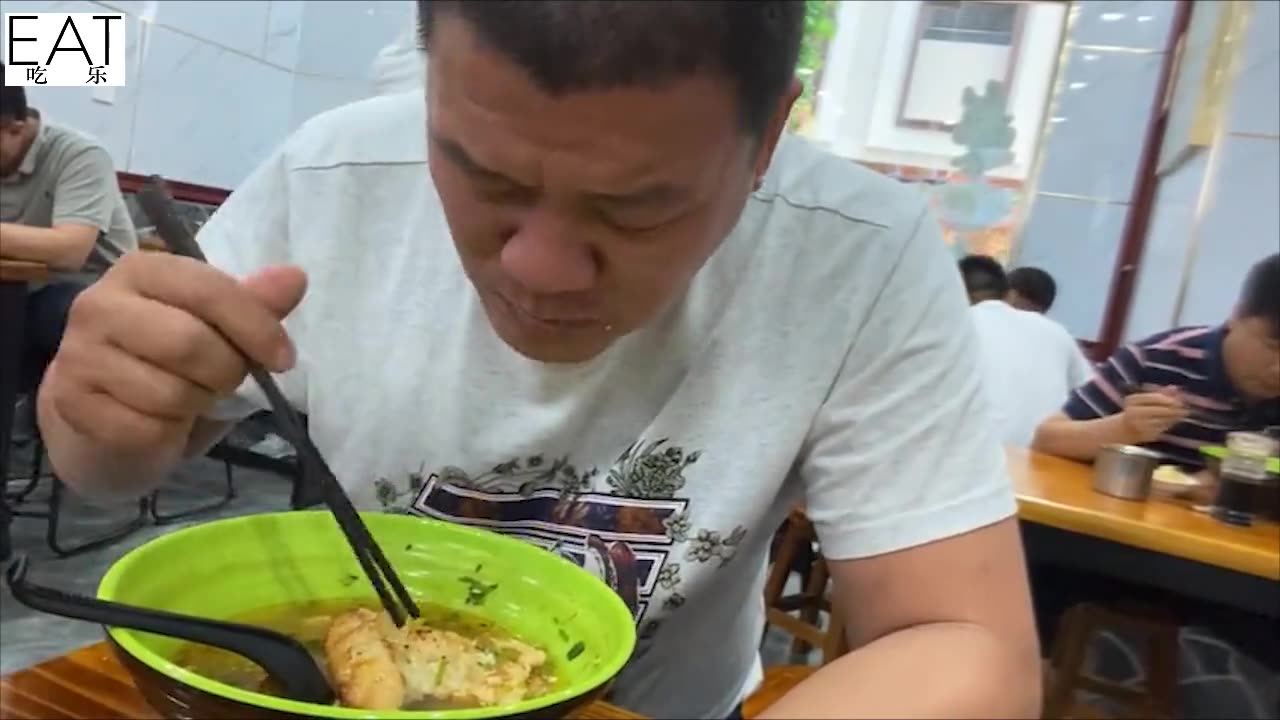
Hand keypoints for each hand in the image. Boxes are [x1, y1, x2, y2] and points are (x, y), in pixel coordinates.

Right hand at [40, 252, 306, 453]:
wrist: (106, 415)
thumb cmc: (170, 361)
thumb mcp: (217, 328)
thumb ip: (253, 304)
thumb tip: (295, 277)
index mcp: (141, 271)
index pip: (208, 289)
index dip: (256, 326)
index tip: (283, 358)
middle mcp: (99, 305)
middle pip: (190, 343)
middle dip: (226, 372)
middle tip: (226, 381)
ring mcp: (77, 355)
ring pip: (171, 391)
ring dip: (197, 404)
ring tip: (188, 398)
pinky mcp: (71, 405)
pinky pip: (147, 428)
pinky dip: (168, 434)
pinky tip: (158, 422)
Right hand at [1121, 388, 1187, 442]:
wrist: (1125, 428)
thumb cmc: (1139, 410)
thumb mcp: (1146, 399)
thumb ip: (1161, 393)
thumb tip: (1175, 388)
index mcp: (1132, 400)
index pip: (1154, 398)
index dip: (1169, 399)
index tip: (1180, 401)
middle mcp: (1133, 412)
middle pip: (1158, 410)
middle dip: (1173, 410)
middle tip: (1185, 410)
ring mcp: (1138, 424)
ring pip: (1161, 420)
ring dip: (1173, 417)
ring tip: (1182, 414)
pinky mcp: (1145, 435)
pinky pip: (1162, 428)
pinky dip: (1169, 424)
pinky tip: (1172, 421)